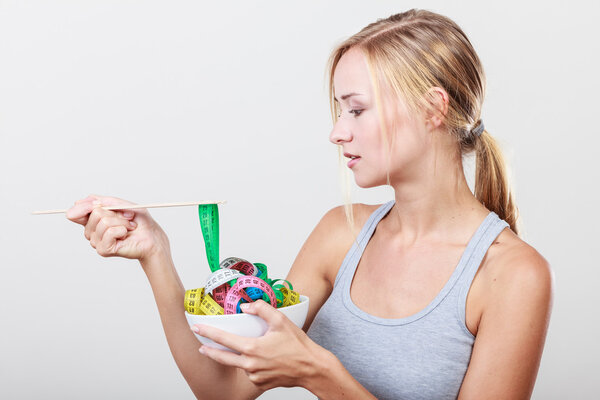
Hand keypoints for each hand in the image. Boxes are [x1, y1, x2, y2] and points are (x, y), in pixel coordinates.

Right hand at [66, 194, 169, 261]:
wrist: (152, 236)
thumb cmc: (139, 221)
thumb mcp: (120, 204)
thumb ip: (100, 202)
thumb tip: (77, 203)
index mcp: (93, 220)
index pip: (77, 212)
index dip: (84, 206)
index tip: (97, 203)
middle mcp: (92, 231)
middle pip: (95, 213)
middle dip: (115, 213)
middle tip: (127, 217)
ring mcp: (96, 242)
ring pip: (103, 222)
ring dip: (121, 222)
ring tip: (129, 226)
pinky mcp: (103, 250)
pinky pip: (109, 232)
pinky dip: (122, 230)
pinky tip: (126, 234)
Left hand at [191, 300, 330, 391]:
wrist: (311, 368)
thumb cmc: (298, 345)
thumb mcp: (281, 320)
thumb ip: (261, 309)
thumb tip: (246, 306)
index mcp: (252, 348)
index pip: (224, 339)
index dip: (208, 333)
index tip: (197, 328)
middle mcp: (250, 364)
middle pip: (222, 358)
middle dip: (209, 351)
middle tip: (200, 346)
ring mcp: (254, 376)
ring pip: (238, 365)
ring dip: (237, 357)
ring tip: (248, 348)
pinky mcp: (260, 383)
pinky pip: (250, 372)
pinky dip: (251, 365)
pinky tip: (263, 359)